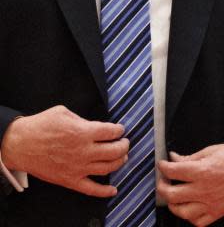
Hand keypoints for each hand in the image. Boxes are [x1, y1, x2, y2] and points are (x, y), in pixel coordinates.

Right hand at [0, 105, 126, 196]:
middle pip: (116, 151)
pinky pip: (91, 189)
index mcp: (83, 132)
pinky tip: (113, 189)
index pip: (112, 132)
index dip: (119, 130)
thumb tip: (96, 126)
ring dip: (120, 162)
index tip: (119, 130)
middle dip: (124, 145)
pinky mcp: (69, 180)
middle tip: (124, 142)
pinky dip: (104, 191)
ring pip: (108, 168)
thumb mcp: (64, 112)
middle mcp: (83, 151)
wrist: (19, 145)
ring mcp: (77, 168)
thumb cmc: (40, 126)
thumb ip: (84, 120)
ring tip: (122, 156)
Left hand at [158, 143, 223, 225]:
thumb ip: (191, 157)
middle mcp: (204, 190)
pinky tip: (190, 207)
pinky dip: (190, 216)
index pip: (172, 171)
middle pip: (171, 194)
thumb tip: (175, 159)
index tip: (163, 165)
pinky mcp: (217, 212)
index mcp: (202, 171)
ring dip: (174, 204)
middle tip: (164, 181)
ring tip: (175, 196)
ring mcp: (210, 203)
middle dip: (162, 186)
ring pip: (181, 211)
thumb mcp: (212, 150)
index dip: (163, 166)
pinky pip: (197, 221)